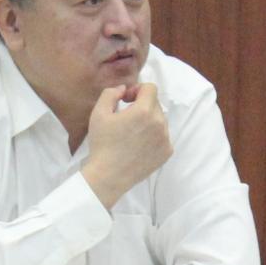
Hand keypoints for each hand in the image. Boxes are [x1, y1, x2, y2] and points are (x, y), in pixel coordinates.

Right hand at [81, 83, 172, 209]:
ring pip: (160, 120)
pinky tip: (138, 145)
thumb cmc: (102, 144)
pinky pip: (163, 136)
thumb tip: (123, 89)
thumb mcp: (98, 113)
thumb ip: (111, 93)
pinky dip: (153, 136)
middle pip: (155, 103)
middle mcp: (160, 123)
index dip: (137, 90)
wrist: (108, 176)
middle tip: (126, 118)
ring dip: (148, 121)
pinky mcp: (167, 152)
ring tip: (132, 133)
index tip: (126, 101)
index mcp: (144, 111)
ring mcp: (166, 139)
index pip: (150, 88)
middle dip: (142, 105)